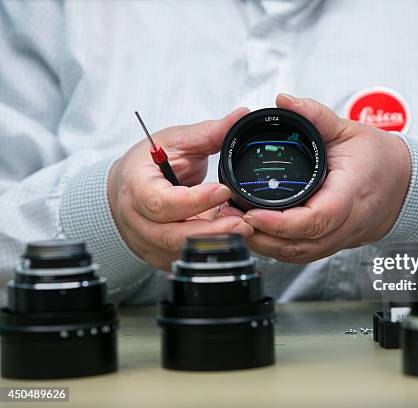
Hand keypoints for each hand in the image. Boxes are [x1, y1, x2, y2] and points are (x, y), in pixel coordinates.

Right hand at [108, 108, 253, 270]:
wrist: (129, 186)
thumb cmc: (149, 163)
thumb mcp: (175, 141)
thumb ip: (208, 133)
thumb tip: (240, 116)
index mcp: (136, 187)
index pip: (160, 202)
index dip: (193, 200)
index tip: (223, 191)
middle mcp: (138, 219)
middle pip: (171, 235)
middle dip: (210, 231)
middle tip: (242, 222)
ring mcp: (147, 241)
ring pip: (180, 252)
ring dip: (214, 242)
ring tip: (241, 228)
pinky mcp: (159, 255)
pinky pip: (185, 259)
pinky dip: (208, 251)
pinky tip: (228, 238)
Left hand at [242, 94, 411, 262]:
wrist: (403, 183)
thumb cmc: (379, 158)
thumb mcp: (348, 129)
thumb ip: (315, 115)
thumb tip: (284, 101)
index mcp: (350, 193)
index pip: (316, 220)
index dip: (281, 223)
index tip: (252, 214)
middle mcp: (346, 222)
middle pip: (302, 245)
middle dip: (263, 238)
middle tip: (232, 219)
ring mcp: (340, 237)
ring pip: (300, 255)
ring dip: (267, 246)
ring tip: (238, 225)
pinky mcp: (333, 242)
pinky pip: (303, 254)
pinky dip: (279, 249)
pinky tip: (259, 234)